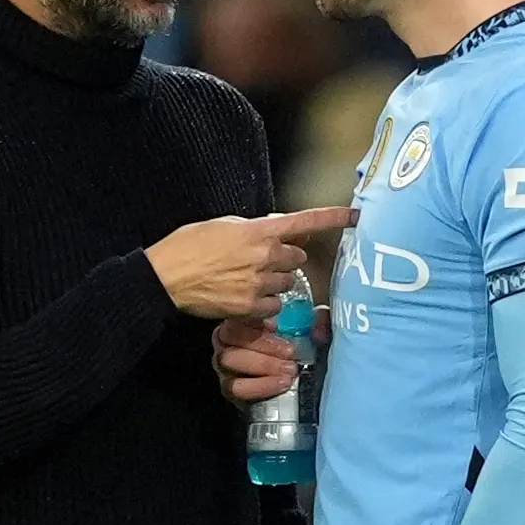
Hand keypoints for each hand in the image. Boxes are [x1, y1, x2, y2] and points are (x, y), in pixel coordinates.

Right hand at [146, 207, 355, 320]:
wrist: (168, 276)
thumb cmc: (191, 245)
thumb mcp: (225, 225)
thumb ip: (257, 228)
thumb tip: (281, 231)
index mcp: (259, 230)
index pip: (305, 221)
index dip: (333, 218)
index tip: (356, 216)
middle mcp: (266, 255)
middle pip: (297, 257)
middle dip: (285, 259)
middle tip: (261, 261)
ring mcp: (261, 283)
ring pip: (286, 283)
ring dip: (274, 281)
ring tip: (247, 280)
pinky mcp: (253, 307)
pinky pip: (274, 306)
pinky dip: (265, 305)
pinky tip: (245, 298)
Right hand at [212, 306, 331, 403]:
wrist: (292, 380)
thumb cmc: (296, 350)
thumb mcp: (307, 331)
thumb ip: (315, 321)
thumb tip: (321, 319)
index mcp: (241, 319)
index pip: (237, 311)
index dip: (254, 319)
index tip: (276, 325)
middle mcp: (226, 340)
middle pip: (230, 335)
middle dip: (263, 343)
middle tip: (291, 352)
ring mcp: (223, 364)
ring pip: (230, 360)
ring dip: (263, 364)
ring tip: (290, 369)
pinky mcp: (228, 388)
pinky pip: (236, 387)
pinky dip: (259, 385)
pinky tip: (280, 383)